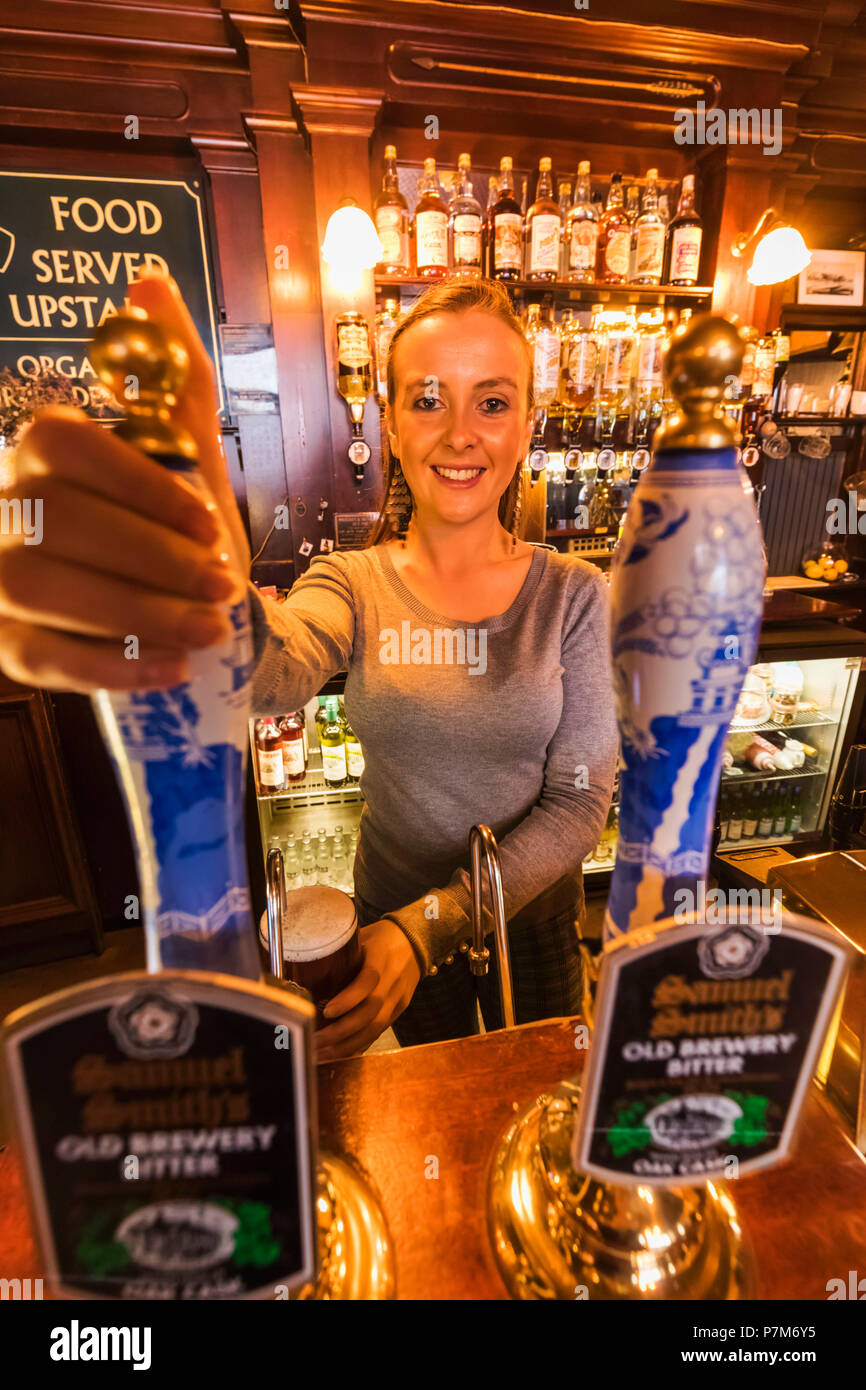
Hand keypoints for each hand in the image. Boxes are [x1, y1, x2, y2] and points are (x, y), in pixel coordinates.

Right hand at [0, 273, 247, 693]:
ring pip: (45, 590)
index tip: (207, 520)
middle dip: (153, 557)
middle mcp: (5, 506)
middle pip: (60, 522)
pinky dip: (113, 666)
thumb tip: (148, 281)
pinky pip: (43, 659)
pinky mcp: (7, 645)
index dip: (139, 484)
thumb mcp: (188, 456)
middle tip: (222, 586)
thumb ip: (172, 377)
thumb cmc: (180, 532)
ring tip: (209, 629)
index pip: (68, 447)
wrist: (190, 616)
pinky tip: (172, 666)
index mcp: (43, 452)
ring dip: (138, 612)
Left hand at [314, 920, 421, 1062]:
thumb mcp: (361, 937)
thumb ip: (340, 954)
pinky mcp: (400, 1009)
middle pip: (371, 1013)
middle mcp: (392, 981)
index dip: (348, 1000)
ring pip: (376, 1028)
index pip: (368, 982)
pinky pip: (380, 1030)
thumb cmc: (382, 937)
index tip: (327, 1011)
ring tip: (322, 1055)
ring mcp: (399, 998)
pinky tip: (341, 1053)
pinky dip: (360, 1044)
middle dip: (341, 1032)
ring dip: (348, 1045)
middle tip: (315, 1040)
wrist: (416, 941)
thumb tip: (306, 965)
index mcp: (381, 958)